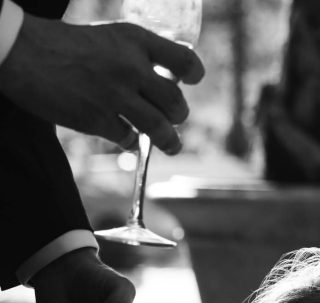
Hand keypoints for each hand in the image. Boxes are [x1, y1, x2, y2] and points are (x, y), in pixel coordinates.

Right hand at [0, 18, 203, 154]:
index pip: (182, 59)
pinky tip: (126, 137)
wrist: (23, 53)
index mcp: (133, 40)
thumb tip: (159, 81)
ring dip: (169, 140)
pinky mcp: (98, 120)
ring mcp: (115, 96)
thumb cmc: (64, 45)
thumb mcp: (107, 37)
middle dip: (179, 114)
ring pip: (159, 127)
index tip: (192, 81)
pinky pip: (128, 139)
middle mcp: (130, 67)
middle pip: (175, 101)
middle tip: (175, 117)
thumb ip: (134, 55)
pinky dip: (131, 141)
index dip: (192, 73)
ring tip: (171, 144)